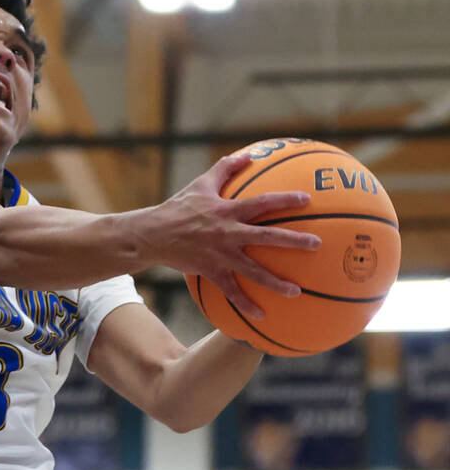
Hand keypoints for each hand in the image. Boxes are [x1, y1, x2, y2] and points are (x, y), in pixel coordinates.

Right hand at [142, 152, 318, 318]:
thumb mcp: (201, 184)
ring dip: (276, 282)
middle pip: (266, 237)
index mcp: (228, 210)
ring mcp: (221, 255)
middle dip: (293, 241)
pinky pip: (231, 291)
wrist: (152, 235)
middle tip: (316, 245)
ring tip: (297, 291)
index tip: (308, 200)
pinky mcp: (211, 271)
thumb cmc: (177, 207)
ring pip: (253, 270)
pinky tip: (261, 315)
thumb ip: (225, 168)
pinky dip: (245, 304)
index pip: (262, 203)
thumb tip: (247, 154)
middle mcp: (228, 233)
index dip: (285, 200)